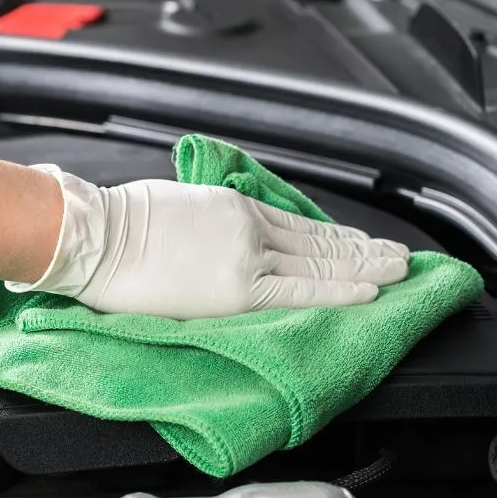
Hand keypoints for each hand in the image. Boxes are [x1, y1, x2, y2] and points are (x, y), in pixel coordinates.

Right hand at [5, 167, 409, 318]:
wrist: (96, 236)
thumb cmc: (122, 223)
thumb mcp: (178, 206)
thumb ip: (213, 222)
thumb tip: (224, 238)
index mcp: (234, 209)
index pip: (300, 227)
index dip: (336, 237)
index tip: (362, 242)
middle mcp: (251, 229)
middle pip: (320, 242)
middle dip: (364, 250)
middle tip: (400, 256)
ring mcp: (248, 257)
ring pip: (320, 263)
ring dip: (365, 267)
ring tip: (398, 271)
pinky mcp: (239, 287)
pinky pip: (301, 290)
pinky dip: (340, 289)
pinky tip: (369, 291)